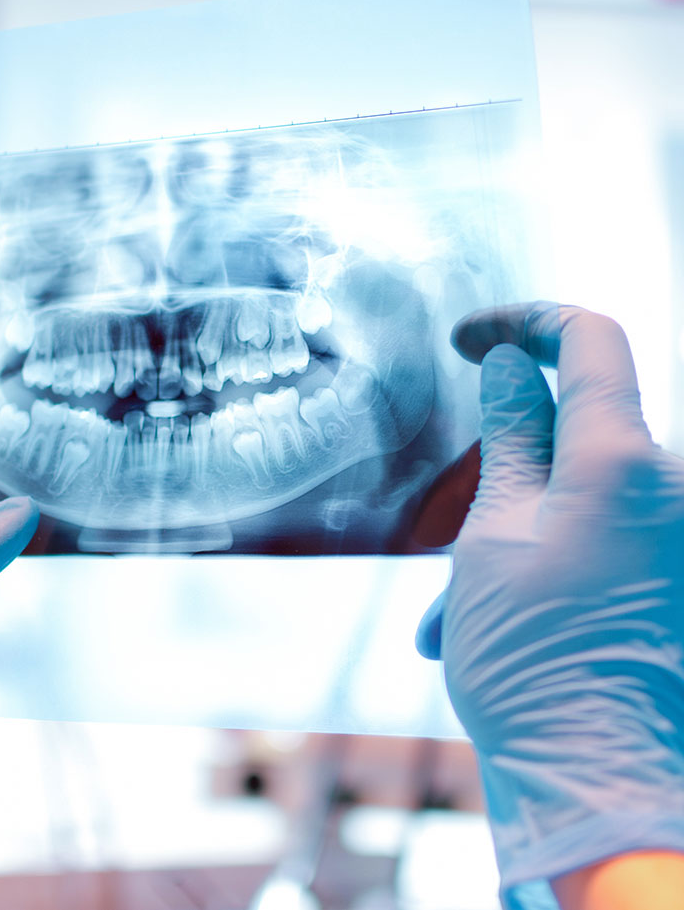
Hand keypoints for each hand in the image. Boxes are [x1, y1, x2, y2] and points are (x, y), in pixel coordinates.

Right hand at [415, 304, 683, 907]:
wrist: (602, 787)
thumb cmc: (533, 659)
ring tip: (453, 612)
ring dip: (510, 533)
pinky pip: (600, 540)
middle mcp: (669, 488)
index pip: (588, 338)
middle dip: (503, 467)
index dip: (523, 320)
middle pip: (576, 430)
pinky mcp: (669, 577)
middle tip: (445, 526)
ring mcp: (672, 535)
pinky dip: (541, 564)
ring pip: (576, 498)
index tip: (466, 339)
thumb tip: (509, 367)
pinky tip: (483, 632)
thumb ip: (512, 438)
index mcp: (621, 461)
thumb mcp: (493, 534)